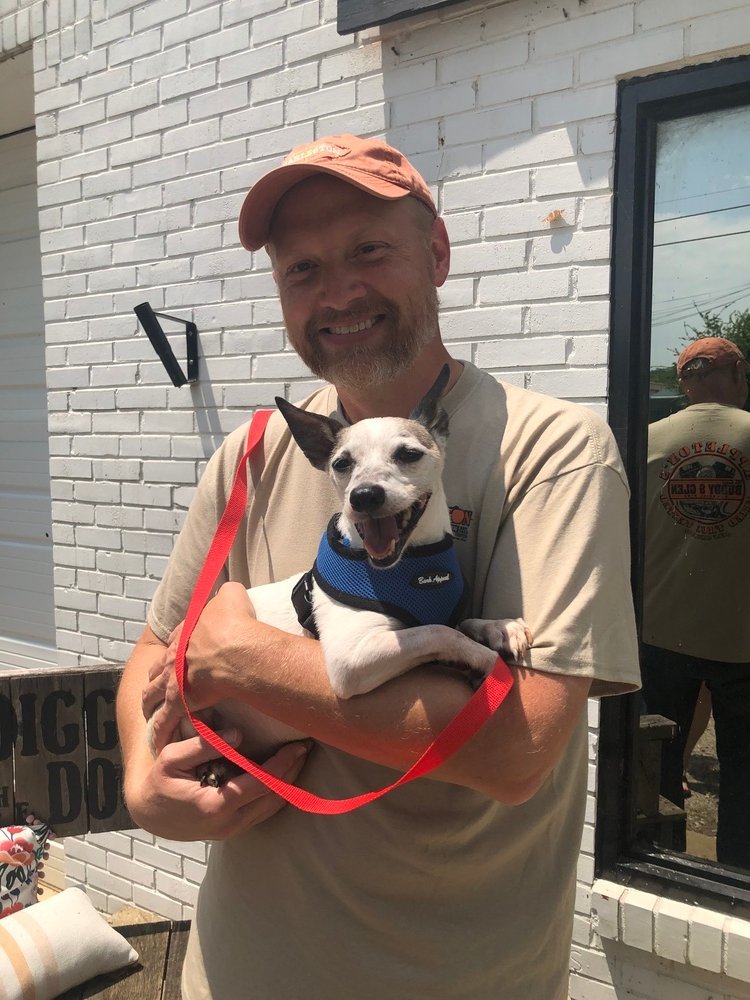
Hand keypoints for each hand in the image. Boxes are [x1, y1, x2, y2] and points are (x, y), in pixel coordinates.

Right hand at [125, 731, 310, 840]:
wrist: (149, 815)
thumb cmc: (159, 783)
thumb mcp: (171, 759)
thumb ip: (204, 745)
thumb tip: (239, 734)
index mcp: (215, 805)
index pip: (260, 784)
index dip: (282, 764)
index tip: (298, 745)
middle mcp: (228, 823)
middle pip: (273, 797)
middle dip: (292, 772)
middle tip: (306, 746)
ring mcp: (231, 831)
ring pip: (271, 808)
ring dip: (288, 783)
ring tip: (300, 757)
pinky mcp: (232, 830)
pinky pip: (263, 812)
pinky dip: (277, 793)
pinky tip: (284, 774)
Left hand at [142, 583, 257, 753]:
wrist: (235, 649)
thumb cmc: (236, 624)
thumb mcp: (232, 596)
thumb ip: (227, 594)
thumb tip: (230, 591)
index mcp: (185, 632)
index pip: (174, 640)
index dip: (175, 648)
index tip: (176, 655)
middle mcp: (174, 656)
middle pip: (157, 668)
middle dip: (156, 677)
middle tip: (158, 688)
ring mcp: (173, 679)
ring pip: (152, 694)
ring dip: (151, 704)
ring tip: (151, 714)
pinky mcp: (179, 701)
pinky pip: (164, 721)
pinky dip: (160, 731)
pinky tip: (158, 742)